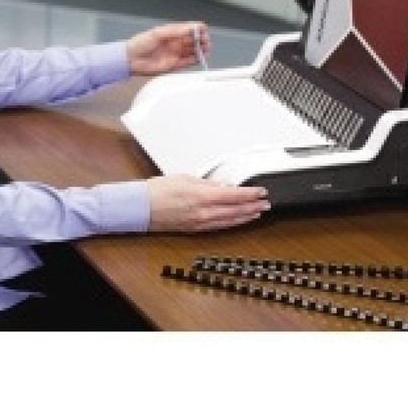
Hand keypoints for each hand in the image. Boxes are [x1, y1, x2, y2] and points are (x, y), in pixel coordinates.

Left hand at [127, 22, 209, 75]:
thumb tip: (189, 28)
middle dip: (202, 40)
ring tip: (206, 49)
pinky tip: (201, 57)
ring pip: (194, 51)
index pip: (190, 29)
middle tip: (205, 41)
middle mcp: (175, 43)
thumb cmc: (140, 43)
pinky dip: (196, 60)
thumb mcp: (158, 33)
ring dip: (201, 50)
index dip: (198, 29)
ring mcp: (176, 53)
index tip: (202, 30)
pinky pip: (189, 62)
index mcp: (172, 33)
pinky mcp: (175, 65)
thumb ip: (175, 31)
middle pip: (194, 40)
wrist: (131, 59)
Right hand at [146, 175, 269, 231]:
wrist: (141, 208)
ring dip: (245, 217)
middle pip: (236, 210)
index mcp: (202, 196)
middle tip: (266, 203)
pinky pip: (219, 227)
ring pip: (229, 221)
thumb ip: (207, 183)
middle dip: (253, 207)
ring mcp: (200, 223)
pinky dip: (232, 223)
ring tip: (257, 213)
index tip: (261, 191)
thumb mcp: (185, 178)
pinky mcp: (195, 229)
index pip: (234, 195)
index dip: (251, 194)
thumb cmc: (158, 190)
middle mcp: (204, 212)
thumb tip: (224, 186)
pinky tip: (238, 221)